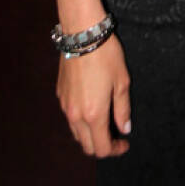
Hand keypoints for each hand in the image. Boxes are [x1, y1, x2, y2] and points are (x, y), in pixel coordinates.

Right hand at [56, 33, 130, 157]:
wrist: (82, 34)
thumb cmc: (106, 55)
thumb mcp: (121, 81)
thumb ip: (123, 109)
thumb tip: (125, 129)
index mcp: (94, 115)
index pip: (101, 148)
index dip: (115, 150)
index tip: (124, 143)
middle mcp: (75, 115)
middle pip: (86, 146)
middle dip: (102, 145)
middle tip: (116, 135)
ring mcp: (65, 106)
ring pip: (76, 133)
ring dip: (90, 134)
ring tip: (105, 121)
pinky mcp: (60, 95)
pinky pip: (70, 117)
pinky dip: (81, 121)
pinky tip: (92, 106)